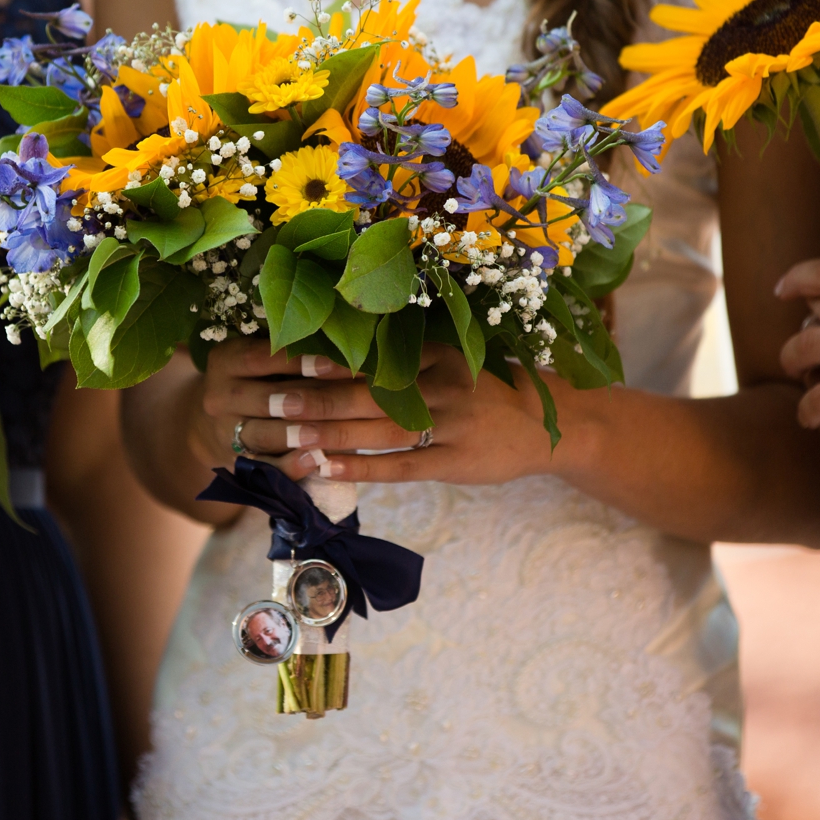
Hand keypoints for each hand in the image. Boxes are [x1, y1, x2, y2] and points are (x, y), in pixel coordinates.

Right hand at [196, 338, 386, 478]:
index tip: (336, 362)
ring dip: (296, 433)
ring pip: (261, 434)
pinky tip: (317, 459)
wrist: (223, 419)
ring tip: (330, 432)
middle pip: (263, 399)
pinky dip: (292, 464)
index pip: (259, 358)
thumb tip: (346, 343)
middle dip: (307, 399)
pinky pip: (265, 466)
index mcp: (226, 361)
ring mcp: (226, 432)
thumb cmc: (263, 377)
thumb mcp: (265, 357)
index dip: (298, 361)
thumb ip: (294, 351)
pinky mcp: (238, 460)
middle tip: (345, 399)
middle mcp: (219, 396)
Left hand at [223, 343, 558, 486]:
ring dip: (330, 433)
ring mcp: (449, 426)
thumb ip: (407, 357)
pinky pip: (399, 466)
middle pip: (368, 393)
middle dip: (317, 398)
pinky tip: (326, 467)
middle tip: (272, 400)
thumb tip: (341, 352)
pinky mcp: (453, 462)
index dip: (329, 360)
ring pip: (378, 430)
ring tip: (287, 437)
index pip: (373, 356)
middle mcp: (442, 386)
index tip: (286, 360)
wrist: (547, 426)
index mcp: (438, 354)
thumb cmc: (486, 392)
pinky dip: (360, 466)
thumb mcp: (454, 361)